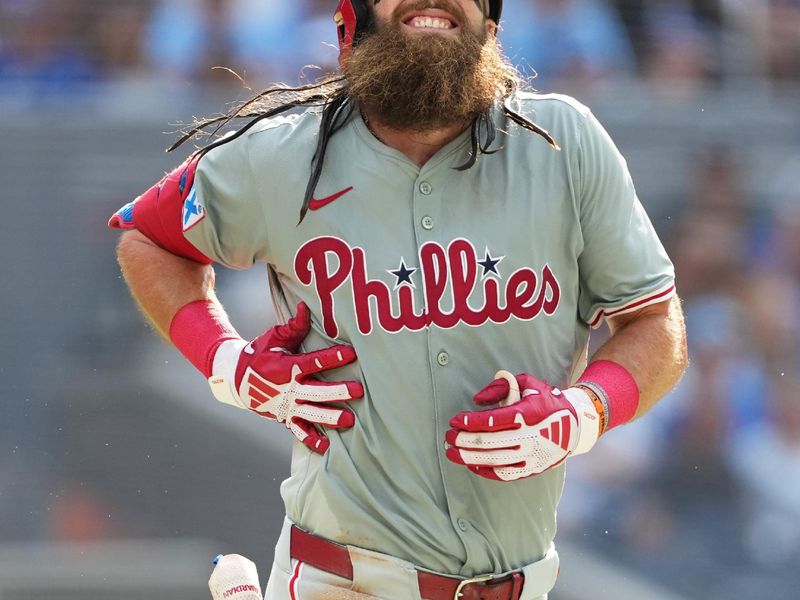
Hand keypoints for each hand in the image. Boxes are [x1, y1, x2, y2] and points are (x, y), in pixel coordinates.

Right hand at [208, 302, 362, 453]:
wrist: (237, 380)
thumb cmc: (259, 355)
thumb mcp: (273, 337)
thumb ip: (293, 326)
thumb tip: (306, 307)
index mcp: (287, 367)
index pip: (313, 361)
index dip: (333, 357)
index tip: (352, 353)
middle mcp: (288, 389)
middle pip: (317, 391)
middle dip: (338, 391)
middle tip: (358, 391)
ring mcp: (287, 406)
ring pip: (311, 413)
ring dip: (330, 417)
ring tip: (349, 420)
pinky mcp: (284, 418)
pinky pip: (298, 431)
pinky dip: (311, 440)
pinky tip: (326, 446)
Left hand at [445, 371, 599, 480]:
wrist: (575, 426)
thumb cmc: (546, 400)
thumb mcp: (528, 383)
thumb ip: (502, 385)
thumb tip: (478, 400)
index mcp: (529, 413)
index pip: (493, 420)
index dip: (470, 422)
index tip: (454, 420)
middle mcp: (531, 436)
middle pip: (489, 442)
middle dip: (463, 440)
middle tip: (448, 437)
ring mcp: (532, 455)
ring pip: (494, 460)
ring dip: (468, 457)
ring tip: (451, 452)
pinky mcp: (532, 468)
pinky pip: (504, 474)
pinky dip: (484, 470)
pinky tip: (470, 464)